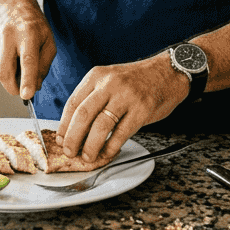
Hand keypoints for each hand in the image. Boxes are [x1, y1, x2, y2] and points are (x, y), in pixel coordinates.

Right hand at [0, 0, 54, 99]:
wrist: (12, 6)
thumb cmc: (34, 26)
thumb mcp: (48, 42)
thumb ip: (43, 66)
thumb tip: (33, 87)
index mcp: (28, 33)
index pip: (27, 60)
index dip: (27, 80)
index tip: (26, 95)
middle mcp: (8, 34)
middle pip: (5, 71)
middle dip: (12, 87)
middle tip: (21, 92)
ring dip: (8, 76)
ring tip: (17, 63)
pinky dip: (0, 67)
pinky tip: (7, 55)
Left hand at [57, 54, 187, 162]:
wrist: (168, 72)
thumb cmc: (137, 80)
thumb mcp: (110, 80)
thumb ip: (93, 98)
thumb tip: (76, 128)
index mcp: (97, 76)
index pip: (73, 103)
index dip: (64, 125)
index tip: (61, 140)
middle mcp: (109, 84)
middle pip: (83, 115)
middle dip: (73, 138)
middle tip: (70, 152)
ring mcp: (126, 96)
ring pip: (101, 126)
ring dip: (91, 146)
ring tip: (87, 157)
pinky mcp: (142, 109)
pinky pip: (121, 133)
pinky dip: (111, 146)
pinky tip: (107, 153)